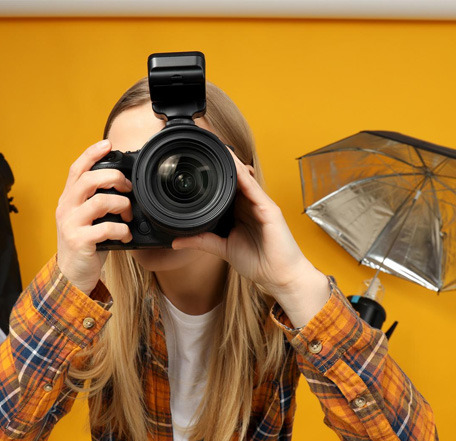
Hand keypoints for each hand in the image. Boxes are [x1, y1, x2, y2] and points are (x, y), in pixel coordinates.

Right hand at [56, 140, 132, 293]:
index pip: (76, 169)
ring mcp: (70, 224)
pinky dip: (122, 230)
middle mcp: (66, 208)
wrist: (70, 275)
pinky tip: (125, 235)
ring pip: (100, 202)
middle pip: (90, 180)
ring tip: (128, 216)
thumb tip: (122, 185)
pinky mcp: (79, 241)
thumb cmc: (84, 244)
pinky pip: (106, 228)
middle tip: (128, 188)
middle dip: (115, 179)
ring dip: (122, 206)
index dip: (91, 153)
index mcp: (68, 199)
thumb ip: (96, 201)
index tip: (108, 144)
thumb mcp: (85, 218)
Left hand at [172, 151, 330, 324]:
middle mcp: (250, 205)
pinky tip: (235, 167)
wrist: (279, 277)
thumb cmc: (258, 262)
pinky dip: (244, 177)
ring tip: (218, 148)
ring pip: (244, 179)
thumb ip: (202, 242)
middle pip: (234, 180)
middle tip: (205, 148)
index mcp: (240, 212)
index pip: (225, 189)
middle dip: (222, 164)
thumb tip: (176, 241)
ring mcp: (261, 205)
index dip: (214, 176)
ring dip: (233, 164)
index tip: (198, 163)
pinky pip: (255, 190)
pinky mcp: (270, 210)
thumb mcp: (223, 249)